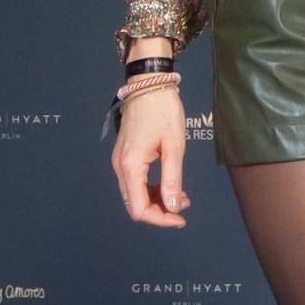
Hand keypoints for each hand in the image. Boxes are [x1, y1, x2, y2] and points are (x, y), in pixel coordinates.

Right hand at [111, 90, 188, 227]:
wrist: (149, 84)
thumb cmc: (163, 111)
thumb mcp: (174, 146)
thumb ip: (172, 179)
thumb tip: (173, 206)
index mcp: (130, 166)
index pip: (139, 209)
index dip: (160, 219)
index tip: (181, 218)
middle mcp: (120, 167)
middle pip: (134, 205)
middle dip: (160, 211)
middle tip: (184, 206)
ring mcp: (120, 161)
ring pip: (134, 195)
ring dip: (157, 201)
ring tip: (181, 195)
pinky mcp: (124, 155)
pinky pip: (135, 182)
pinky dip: (151, 189)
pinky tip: (169, 185)